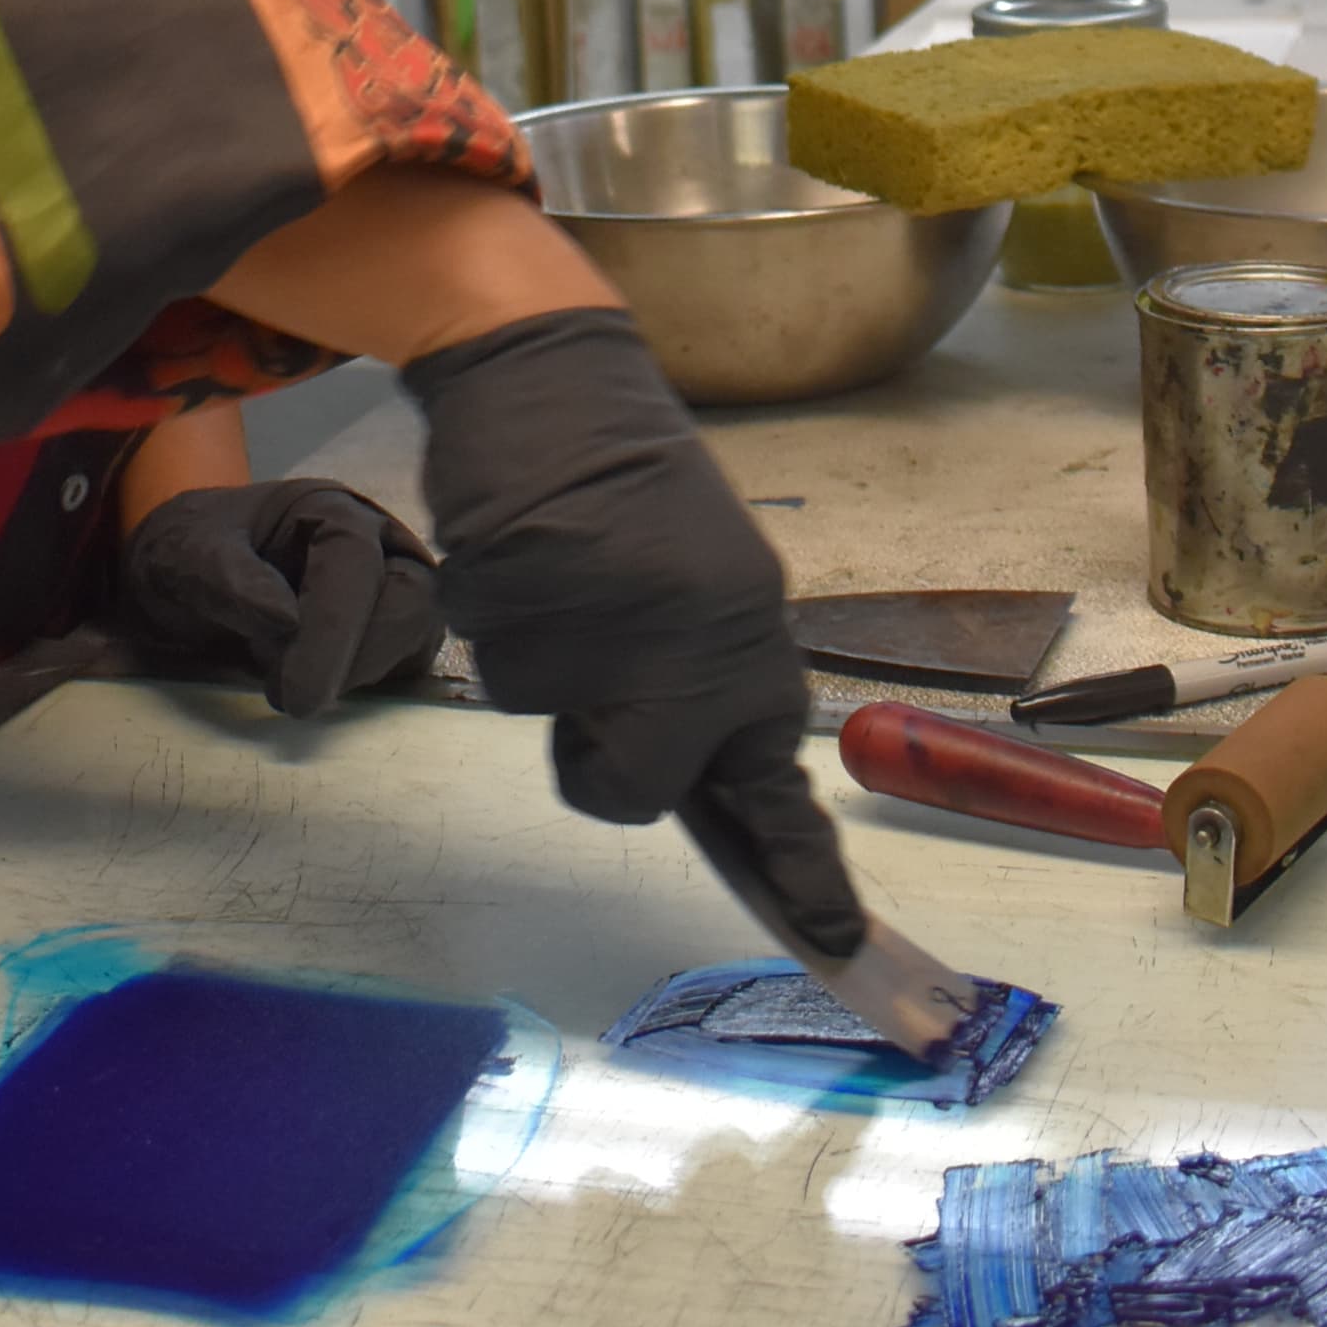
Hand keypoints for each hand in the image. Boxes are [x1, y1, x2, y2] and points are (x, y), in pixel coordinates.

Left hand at [118, 479, 443, 718]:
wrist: (185, 580)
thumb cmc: (189, 557)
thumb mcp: (185, 556)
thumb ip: (229, 580)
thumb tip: (287, 621)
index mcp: (326, 508)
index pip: (354, 559)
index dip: (335, 628)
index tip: (299, 692)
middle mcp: (374, 543)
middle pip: (409, 598)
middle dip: (358, 658)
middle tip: (294, 699)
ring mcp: (390, 589)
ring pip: (416, 635)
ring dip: (361, 676)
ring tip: (288, 687)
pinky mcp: (390, 635)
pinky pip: (407, 665)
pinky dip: (370, 690)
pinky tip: (317, 692)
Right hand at [400, 309, 868, 959]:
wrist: (557, 383)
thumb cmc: (633, 494)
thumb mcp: (707, 592)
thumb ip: (701, 690)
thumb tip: (686, 782)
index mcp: (749, 645)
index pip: (777, 788)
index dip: (804, 873)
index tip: (835, 942)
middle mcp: (694, 643)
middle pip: (633, 790)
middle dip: (595, 757)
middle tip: (590, 685)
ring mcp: (605, 623)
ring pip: (546, 716)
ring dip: (540, 663)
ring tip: (564, 579)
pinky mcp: (521, 596)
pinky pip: (490, 656)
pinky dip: (496, 615)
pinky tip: (524, 554)